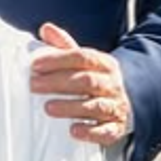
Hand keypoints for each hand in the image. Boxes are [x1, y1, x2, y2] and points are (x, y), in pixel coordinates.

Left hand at [31, 22, 130, 145]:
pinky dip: (90, 132)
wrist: (126, 102)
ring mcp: (116, 106)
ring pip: (96, 106)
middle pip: (87, 81)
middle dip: (58, 83)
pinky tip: (73, 131)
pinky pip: (106, 131)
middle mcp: (112, 84)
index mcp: (104, 63)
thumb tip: (46, 28)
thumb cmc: (96, 79)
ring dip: (71, 107)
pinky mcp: (116, 128)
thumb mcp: (84, 61)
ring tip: (48, 108)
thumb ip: (65, 46)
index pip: (82, 57)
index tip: (35, 64)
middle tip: (34, 85)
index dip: (58, 60)